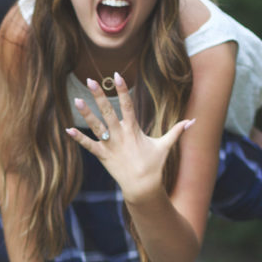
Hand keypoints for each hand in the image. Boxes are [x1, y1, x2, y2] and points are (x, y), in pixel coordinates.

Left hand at [66, 73, 194, 205]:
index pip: (128, 105)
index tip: (117, 75)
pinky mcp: (103, 156)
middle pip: (108, 111)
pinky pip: (89, 146)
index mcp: (134, 129)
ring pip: (96, 126)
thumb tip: (193, 121)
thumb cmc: (154, 165)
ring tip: (77, 100)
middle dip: (99, 95)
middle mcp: (120, 135)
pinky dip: (78, 139)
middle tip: (90, 80)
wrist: (143, 186)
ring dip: (86, 114)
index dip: (123, 90)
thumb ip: (176, 131)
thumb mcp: (165, 146)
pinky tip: (68, 130)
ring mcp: (110, 145)